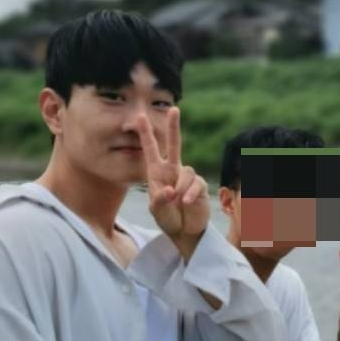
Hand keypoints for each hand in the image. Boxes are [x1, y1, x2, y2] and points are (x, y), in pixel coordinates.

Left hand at [135, 108, 209, 259]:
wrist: (185, 231)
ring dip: (180, 188)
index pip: (150, 149)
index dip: (145, 133)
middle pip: (174, 144)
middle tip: (174, 109)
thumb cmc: (167, 219)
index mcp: (156, 172)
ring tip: (178, 202)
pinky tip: (185, 203)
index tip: (140, 116)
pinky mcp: (199, 185)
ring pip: (186, 171)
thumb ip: (159, 200)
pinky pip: (195, 184)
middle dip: (173, 126)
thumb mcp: (156, 211)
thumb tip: (169, 189)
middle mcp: (172, 170)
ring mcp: (186, 177)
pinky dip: (189, 193)